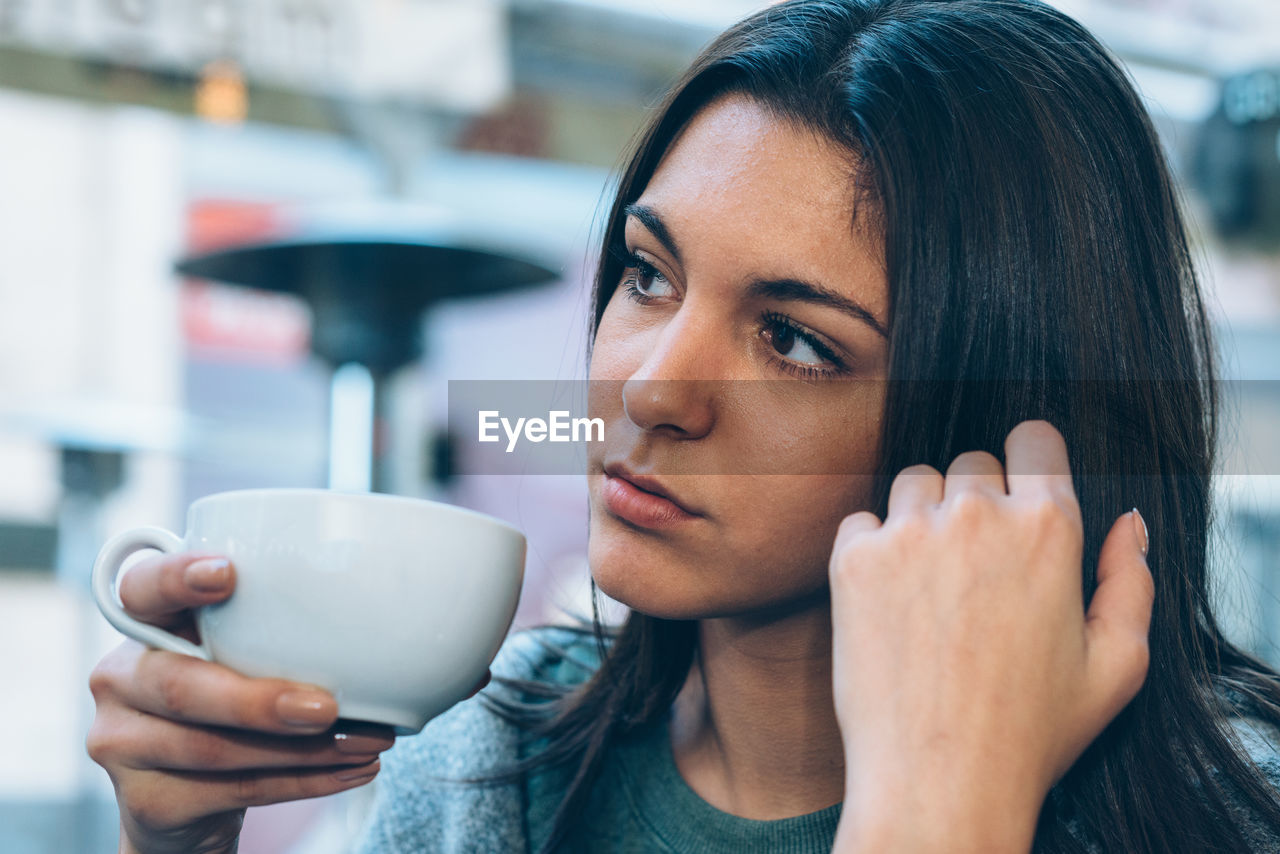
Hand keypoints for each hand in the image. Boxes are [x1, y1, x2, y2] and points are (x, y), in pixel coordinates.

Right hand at [87, 551, 394, 853]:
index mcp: (147, 624)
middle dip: (259, 700)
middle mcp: (120, 678)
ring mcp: (122, 743)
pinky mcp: (146, 801)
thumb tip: (376, 615)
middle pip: (181, 686)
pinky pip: (234, 790)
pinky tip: (351, 771)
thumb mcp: (242, 653)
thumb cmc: (232, 701)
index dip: (176, 578)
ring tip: (367, 743)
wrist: (191, 800)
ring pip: (214, 748)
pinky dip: (303, 781)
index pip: (143, 589)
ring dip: (303, 750)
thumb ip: (274, 628)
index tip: (226, 573)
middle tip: (328, 707)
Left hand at [827, 421, 1152, 852]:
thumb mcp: (1117, 667)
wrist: (938, 780)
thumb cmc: (1031, 731)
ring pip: (915, 482)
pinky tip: (890, 601)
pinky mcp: (853, 558)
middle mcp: (977, 515)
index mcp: (1049, 529)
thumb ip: (1130, 582)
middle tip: (976, 569)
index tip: (1020, 489)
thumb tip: (1127, 523)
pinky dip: (873, 548)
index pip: (1034, 438)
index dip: (1030, 461)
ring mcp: (909, 533)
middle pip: (972, 463)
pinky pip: (862, 521)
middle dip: (977, 502)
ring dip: (924, 517)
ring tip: (932, 586)